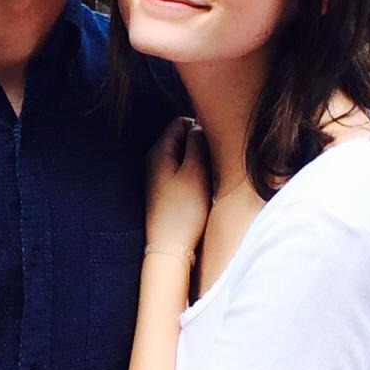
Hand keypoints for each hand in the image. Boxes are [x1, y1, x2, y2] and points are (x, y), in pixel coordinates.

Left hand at [145, 118, 210, 260]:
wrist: (171, 247)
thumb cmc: (184, 210)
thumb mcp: (196, 170)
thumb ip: (197, 142)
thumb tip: (199, 125)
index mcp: (159, 151)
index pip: (181, 122)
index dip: (200, 128)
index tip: (214, 145)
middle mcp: (155, 160)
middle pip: (182, 138)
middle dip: (200, 144)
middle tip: (213, 163)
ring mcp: (159, 176)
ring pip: (185, 155)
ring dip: (200, 161)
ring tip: (209, 178)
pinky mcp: (165, 190)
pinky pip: (183, 171)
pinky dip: (195, 174)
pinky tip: (202, 188)